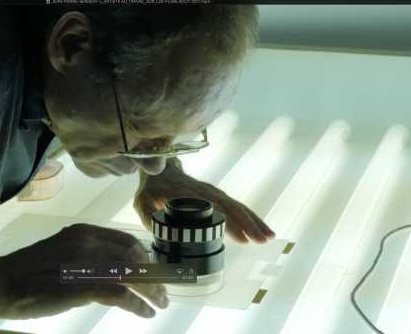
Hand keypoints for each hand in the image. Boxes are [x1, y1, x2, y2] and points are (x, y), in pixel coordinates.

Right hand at [0, 223, 167, 318]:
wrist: (2, 282)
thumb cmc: (27, 272)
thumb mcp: (61, 252)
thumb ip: (87, 256)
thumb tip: (111, 271)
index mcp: (85, 231)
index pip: (127, 241)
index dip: (145, 258)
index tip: (153, 272)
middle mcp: (91, 241)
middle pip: (135, 256)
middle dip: (154, 275)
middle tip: (162, 292)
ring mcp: (89, 262)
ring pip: (133, 274)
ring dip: (152, 291)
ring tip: (160, 304)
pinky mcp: (86, 285)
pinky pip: (122, 294)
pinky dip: (138, 305)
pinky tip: (145, 313)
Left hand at [134, 161, 274, 243]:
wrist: (160, 170)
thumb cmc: (151, 188)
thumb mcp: (142, 201)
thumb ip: (148, 215)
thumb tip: (158, 230)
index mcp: (189, 194)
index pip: (214, 209)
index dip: (229, 223)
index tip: (242, 238)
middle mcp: (205, 192)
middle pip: (231, 207)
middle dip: (249, 224)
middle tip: (262, 241)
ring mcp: (213, 193)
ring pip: (237, 206)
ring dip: (254, 221)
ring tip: (268, 237)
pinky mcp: (217, 196)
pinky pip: (236, 206)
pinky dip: (250, 217)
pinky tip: (261, 229)